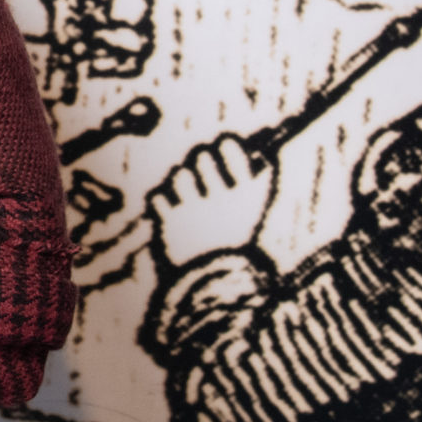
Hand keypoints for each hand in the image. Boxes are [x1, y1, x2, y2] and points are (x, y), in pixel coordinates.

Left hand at [147, 134, 274, 269]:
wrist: (216, 276)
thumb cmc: (236, 235)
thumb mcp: (256, 207)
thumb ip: (261, 177)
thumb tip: (263, 151)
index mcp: (244, 193)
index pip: (229, 147)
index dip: (225, 145)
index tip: (222, 149)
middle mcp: (220, 199)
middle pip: (200, 156)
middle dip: (200, 162)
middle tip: (202, 173)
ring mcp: (193, 211)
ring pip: (178, 175)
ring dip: (181, 182)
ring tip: (189, 196)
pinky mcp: (170, 223)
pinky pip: (158, 196)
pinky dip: (162, 202)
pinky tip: (172, 210)